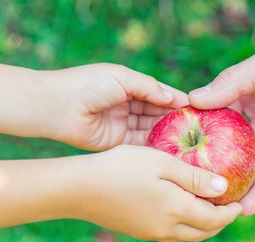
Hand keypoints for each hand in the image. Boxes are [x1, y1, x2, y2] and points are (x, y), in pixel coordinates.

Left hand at [40, 63, 187, 149]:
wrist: (57, 107)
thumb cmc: (87, 85)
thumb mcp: (121, 77)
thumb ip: (148, 87)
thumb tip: (173, 98)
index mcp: (130, 85)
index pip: (160, 93)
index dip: (177, 101)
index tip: (197, 110)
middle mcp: (129, 105)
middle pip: (158, 113)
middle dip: (176, 120)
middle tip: (198, 130)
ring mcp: (123, 124)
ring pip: (152, 129)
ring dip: (168, 134)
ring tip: (189, 142)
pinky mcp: (117, 142)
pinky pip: (140, 144)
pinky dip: (155, 146)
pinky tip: (171, 150)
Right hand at [70, 145, 241, 241]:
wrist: (79, 189)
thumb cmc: (121, 167)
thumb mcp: (161, 163)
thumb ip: (195, 176)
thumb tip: (224, 187)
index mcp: (177, 211)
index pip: (215, 219)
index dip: (231, 213)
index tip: (240, 204)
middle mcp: (167, 229)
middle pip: (204, 232)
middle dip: (220, 223)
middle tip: (229, 209)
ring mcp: (150, 233)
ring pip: (187, 235)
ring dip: (203, 226)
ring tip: (208, 209)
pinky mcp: (137, 231)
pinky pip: (170, 234)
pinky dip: (185, 225)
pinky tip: (180, 210)